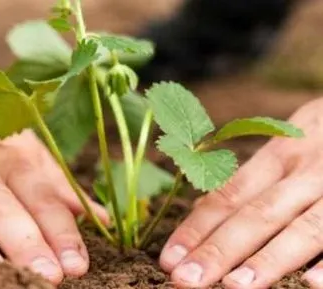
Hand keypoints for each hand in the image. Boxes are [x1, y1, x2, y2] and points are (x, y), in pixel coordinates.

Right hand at [0, 111, 107, 284]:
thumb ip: (58, 187)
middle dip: (26, 244)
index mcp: (10, 157)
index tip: (78, 266)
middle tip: (49, 278)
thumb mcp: (24, 153)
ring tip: (2, 281)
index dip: (61, 232)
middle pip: (2, 207)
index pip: (41, 197)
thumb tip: (103, 219)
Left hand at [159, 98, 322, 288]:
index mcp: (278, 155)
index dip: (197, 227)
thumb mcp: (289, 143)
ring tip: (235, 287)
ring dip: (269, 258)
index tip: (169, 257)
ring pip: (304, 226)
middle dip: (220, 250)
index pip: (228, 195)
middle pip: (257, 213)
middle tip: (185, 279)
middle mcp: (306, 168)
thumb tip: (207, 211)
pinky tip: (312, 284)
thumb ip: (256, 176)